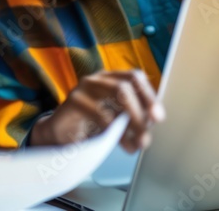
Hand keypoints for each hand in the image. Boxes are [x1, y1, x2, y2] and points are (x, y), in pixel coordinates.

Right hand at [29, 70, 164, 152]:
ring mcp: (84, 87)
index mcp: (110, 79)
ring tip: (136, 142)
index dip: (149, 95)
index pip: (135, 77)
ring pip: (119, 92)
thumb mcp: (115, 118)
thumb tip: (152, 120)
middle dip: (142, 110)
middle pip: (128, 84)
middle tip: (147, 134)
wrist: (59, 135)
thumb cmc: (89, 125)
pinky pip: (100, 112)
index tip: (158, 117)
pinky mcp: (73, 100)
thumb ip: (132, 116)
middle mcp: (98, 79)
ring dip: (133, 120)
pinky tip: (117, 142)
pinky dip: (114, 130)